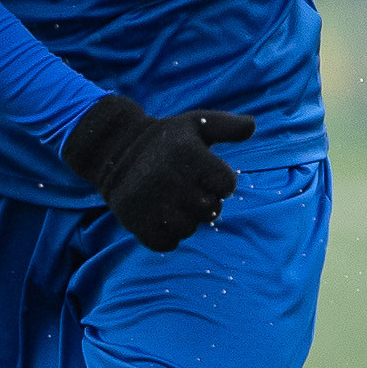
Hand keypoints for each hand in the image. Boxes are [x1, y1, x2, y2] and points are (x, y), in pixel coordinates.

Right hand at [63, 95, 253, 251]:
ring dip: (187, 220)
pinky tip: (163, 218)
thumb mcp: (196, 123)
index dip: (222, 182)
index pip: (226, 184)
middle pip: (211, 210)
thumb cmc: (165, 139)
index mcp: (188, 155)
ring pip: (189, 229)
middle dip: (206, 202)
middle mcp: (169, 179)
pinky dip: (168, 236)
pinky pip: (166, 243)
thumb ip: (227, 126)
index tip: (208, 175)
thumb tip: (253, 125)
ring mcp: (151, 202)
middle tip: (191, 191)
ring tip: (175, 203)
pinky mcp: (135, 222)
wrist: (114, 149)